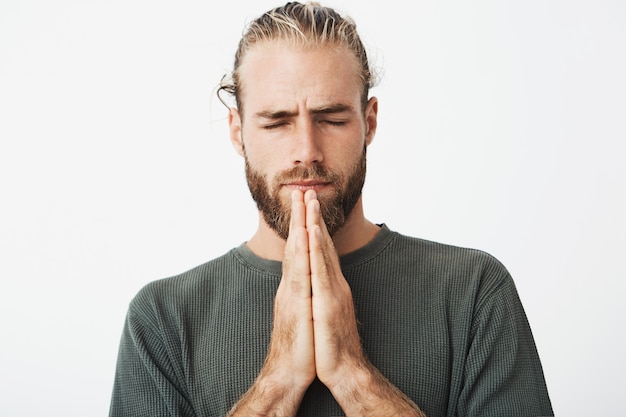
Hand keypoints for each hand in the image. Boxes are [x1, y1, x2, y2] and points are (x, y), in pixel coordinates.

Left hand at [302, 190, 364, 388]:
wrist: (346, 371)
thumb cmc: (334, 345)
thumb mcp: (326, 313)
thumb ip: (325, 295)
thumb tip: (319, 284)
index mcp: (330, 286)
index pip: (321, 251)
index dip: (314, 227)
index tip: (307, 206)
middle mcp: (333, 283)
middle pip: (322, 245)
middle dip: (314, 217)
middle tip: (308, 191)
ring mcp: (332, 291)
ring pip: (322, 252)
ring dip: (316, 224)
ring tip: (311, 202)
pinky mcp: (328, 302)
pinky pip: (321, 271)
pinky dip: (318, 250)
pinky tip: (313, 233)